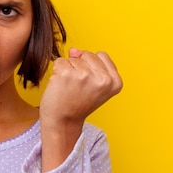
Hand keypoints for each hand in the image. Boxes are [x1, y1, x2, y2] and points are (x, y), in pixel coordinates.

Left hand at [39, 49, 121, 170]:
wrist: (62, 122)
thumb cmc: (77, 103)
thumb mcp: (94, 84)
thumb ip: (90, 63)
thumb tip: (74, 50)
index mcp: (115, 82)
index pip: (101, 55)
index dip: (92, 67)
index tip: (88, 85)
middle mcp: (102, 78)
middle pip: (87, 55)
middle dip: (80, 68)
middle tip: (78, 89)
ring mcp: (84, 75)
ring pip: (72, 58)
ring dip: (68, 71)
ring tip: (70, 89)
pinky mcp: (66, 74)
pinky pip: (60, 61)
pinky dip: (57, 72)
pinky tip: (61, 87)